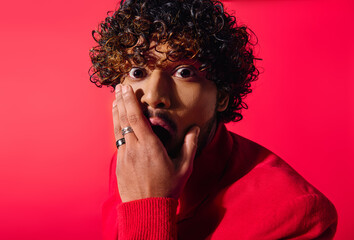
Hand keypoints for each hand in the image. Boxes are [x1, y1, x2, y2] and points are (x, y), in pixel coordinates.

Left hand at [112, 84, 199, 201]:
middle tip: (119, 86)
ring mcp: (125, 156)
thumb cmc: (168, 188)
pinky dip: (117, 128)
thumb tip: (195, 129)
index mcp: (150, 146)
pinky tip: (119, 123)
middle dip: (121, 100)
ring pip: (118, 129)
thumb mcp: (184, 168)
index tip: (127, 88)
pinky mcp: (120, 164)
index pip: (137, 118)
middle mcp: (135, 148)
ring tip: (115, 99)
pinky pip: (118, 141)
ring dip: (116, 113)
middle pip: (125, 119)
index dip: (131, 101)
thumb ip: (189, 146)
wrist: (147, 208)